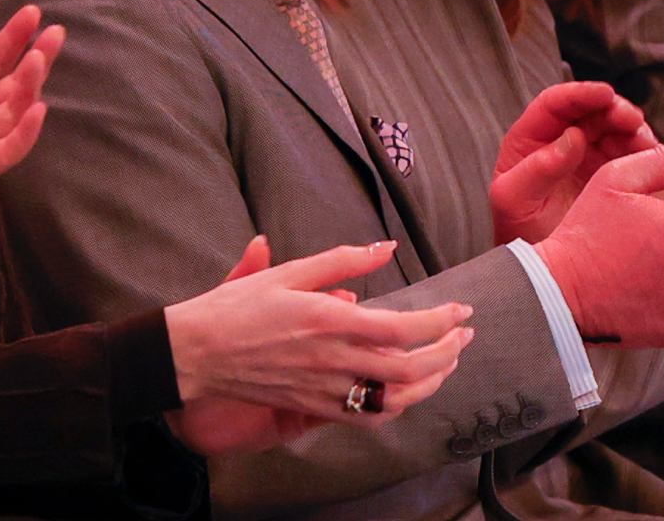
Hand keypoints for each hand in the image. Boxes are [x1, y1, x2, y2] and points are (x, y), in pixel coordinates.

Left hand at [0, 6, 64, 220]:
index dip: (14, 36)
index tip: (32, 12)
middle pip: (15, 84)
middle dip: (38, 58)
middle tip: (55, 33)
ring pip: (15, 113)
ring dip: (31, 87)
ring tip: (38, 60)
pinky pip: (5, 154)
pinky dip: (25, 134)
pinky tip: (38, 109)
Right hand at [163, 238, 474, 455]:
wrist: (199, 351)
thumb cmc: (241, 305)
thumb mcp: (291, 270)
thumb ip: (343, 260)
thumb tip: (385, 247)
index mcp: (330, 320)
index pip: (402, 328)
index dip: (439, 321)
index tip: (461, 309)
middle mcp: (333, 360)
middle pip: (408, 369)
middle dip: (447, 352)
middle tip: (464, 334)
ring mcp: (324, 389)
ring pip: (393, 399)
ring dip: (429, 382)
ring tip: (447, 362)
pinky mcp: (313, 407)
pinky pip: (366, 417)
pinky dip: (395, 406)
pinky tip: (406, 391)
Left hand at [491, 81, 656, 242]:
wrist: (539, 272)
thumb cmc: (518, 233)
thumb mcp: (515, 201)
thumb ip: (536, 169)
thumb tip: (570, 138)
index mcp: (528, 141)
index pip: (554, 104)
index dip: (580, 94)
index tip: (605, 94)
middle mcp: (559, 143)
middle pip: (590, 112)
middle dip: (614, 110)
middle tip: (633, 121)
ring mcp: (586, 157)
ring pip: (614, 129)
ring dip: (633, 130)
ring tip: (646, 144)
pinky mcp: (610, 175)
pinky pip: (630, 154)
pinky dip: (644, 153)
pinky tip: (654, 160)